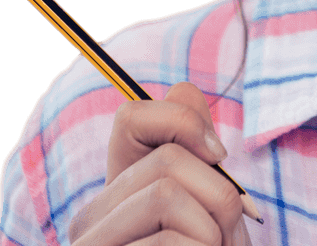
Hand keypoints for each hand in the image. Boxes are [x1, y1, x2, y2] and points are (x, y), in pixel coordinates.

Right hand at [68, 82, 250, 245]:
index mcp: (119, 195)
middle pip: (167, 160)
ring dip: (213, 229)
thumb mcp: (211, 210)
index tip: (220, 155)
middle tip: (224, 236)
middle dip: (219, 195)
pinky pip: (170, 239)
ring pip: (168, 193)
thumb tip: (183, 85)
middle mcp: (92, 220)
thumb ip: (198, 154)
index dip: (183, 120)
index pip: (131, 117)